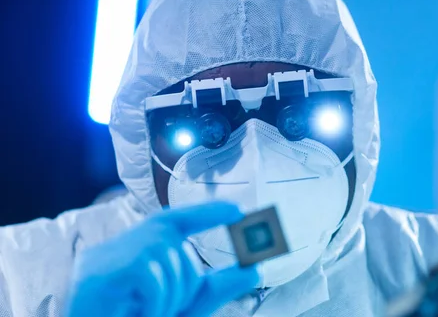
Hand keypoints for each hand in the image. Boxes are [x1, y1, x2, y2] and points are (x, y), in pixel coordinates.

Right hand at [66, 201, 257, 316]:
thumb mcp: (184, 304)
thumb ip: (217, 286)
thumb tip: (255, 268)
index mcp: (141, 249)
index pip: (177, 220)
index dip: (209, 213)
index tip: (239, 211)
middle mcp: (124, 244)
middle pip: (179, 249)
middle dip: (184, 287)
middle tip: (160, 311)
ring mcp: (109, 255)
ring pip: (168, 265)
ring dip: (167, 301)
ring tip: (141, 314)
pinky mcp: (100, 271)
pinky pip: (152, 281)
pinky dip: (153, 306)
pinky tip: (131, 314)